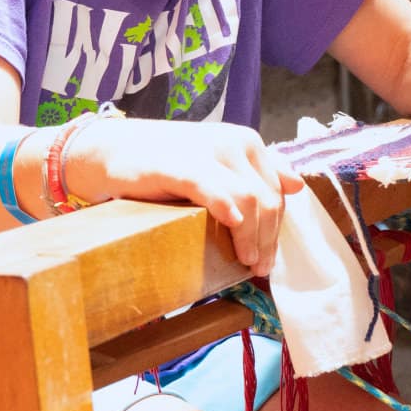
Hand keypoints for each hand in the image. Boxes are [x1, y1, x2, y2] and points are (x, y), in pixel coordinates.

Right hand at [71, 119, 303, 275]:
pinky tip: (232, 226)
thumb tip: (299, 184)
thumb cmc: (164, 163)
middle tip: (258, 268)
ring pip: (250, 198)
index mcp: (247, 142)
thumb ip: (256, 172)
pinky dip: (228, 208)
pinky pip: (214, 188)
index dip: (276, 227)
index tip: (267, 256)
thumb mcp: (216, 164)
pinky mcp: (179, 165)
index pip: (277, 191)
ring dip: (253, 236)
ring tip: (246, 262)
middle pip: (268, 199)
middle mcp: (235, 143)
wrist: (110, 149)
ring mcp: (208, 152)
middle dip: (268, 238)